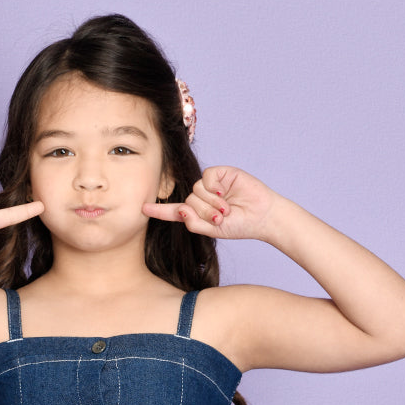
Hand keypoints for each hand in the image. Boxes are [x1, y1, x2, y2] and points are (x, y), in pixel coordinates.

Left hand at [141, 166, 278, 241]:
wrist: (262, 216)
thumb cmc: (240, 225)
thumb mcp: (213, 230)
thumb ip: (194, 223)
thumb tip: (182, 208)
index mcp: (198, 213)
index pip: (175, 211)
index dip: (159, 210)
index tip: (143, 208)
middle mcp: (202, 197)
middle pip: (188, 202)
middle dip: (204, 213)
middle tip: (221, 218)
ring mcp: (211, 185)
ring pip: (195, 190)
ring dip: (211, 203)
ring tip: (227, 209)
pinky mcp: (220, 173)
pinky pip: (206, 177)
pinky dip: (214, 188)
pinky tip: (225, 193)